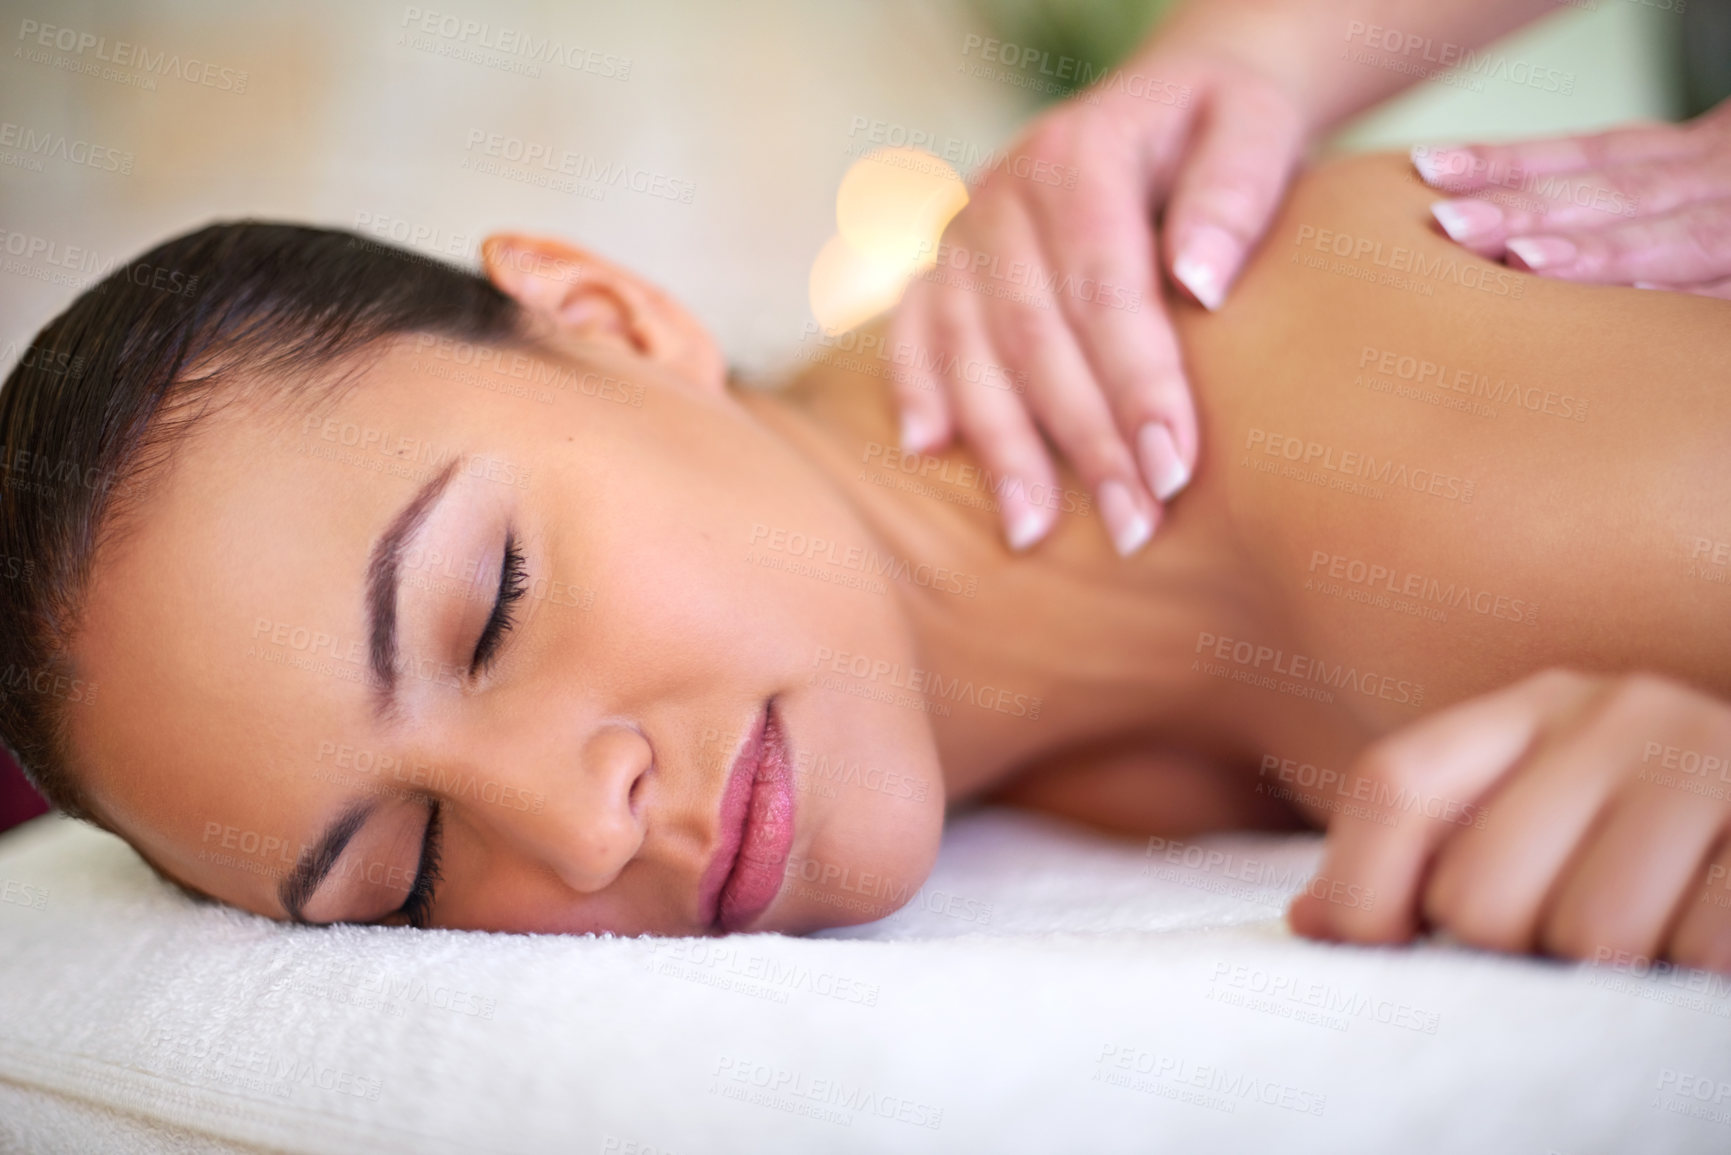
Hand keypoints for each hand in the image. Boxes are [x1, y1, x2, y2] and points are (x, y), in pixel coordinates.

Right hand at [887, 51, 1308, 555]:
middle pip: (1034, 335)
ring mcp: (963, 229)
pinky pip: (912, 330)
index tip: (1174, 469)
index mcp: (1080, 156)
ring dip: (1001, 445)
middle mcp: (1005, 192)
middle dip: (1082, 440)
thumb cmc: (1222, 125)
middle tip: (1132, 527)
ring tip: (1032, 531)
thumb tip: (1199, 284)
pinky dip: (914, 388)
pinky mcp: (943, 261)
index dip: (1137, 384)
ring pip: (969, 348)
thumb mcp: (1255, 124)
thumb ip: (1236, 191)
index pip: (1106, 289)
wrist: (1172, 94)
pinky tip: (926, 451)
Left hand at [1290, 668, 1730, 973]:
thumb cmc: (1651, 845)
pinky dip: (1689, 972)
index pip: (1397, 787)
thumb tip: (1317, 923)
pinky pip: (1696, 949)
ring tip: (1642, 940)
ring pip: (1588, 934)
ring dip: (1607, 969)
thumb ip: (1420, 853)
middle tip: (1563, 940)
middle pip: (1480, 888)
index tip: (1374, 948)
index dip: (1365, 889)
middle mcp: (1618, 712)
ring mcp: (1708, 762)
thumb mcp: (1536, 823)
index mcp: (1534, 705)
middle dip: (1510, 948)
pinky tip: (1699, 940)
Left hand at [1416, 95, 1730, 297]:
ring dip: (1597, 251)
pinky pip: (1726, 292)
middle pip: (1617, 192)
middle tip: (1451, 222)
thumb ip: (1621, 192)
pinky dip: (1684, 296)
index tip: (1429, 166)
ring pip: (1676, 237)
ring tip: (1524, 259)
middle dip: (1532, 207)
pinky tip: (1632, 301)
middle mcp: (1718, 181)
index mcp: (1691, 157)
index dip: (1510, 161)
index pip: (1587, 154)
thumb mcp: (1692, 177)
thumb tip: (1507, 232)